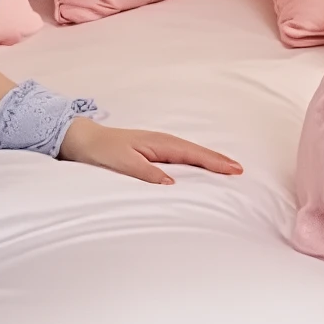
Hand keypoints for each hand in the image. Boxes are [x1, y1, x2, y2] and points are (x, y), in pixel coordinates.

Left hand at [58, 119, 243, 186]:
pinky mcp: (154, 151)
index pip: (193, 154)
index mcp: (159, 144)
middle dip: (219, 160)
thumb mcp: (122, 163)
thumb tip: (171, 183)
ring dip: (210, 160)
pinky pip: (182, 156)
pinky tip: (201, 167)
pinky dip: (196, 161)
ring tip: (228, 168)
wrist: (83, 139)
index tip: (234, 169)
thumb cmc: (101, 151)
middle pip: (197, 151)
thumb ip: (146, 173)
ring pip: (191, 153)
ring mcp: (159, 145)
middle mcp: (163, 142)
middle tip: (240, 169)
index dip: (215, 162)